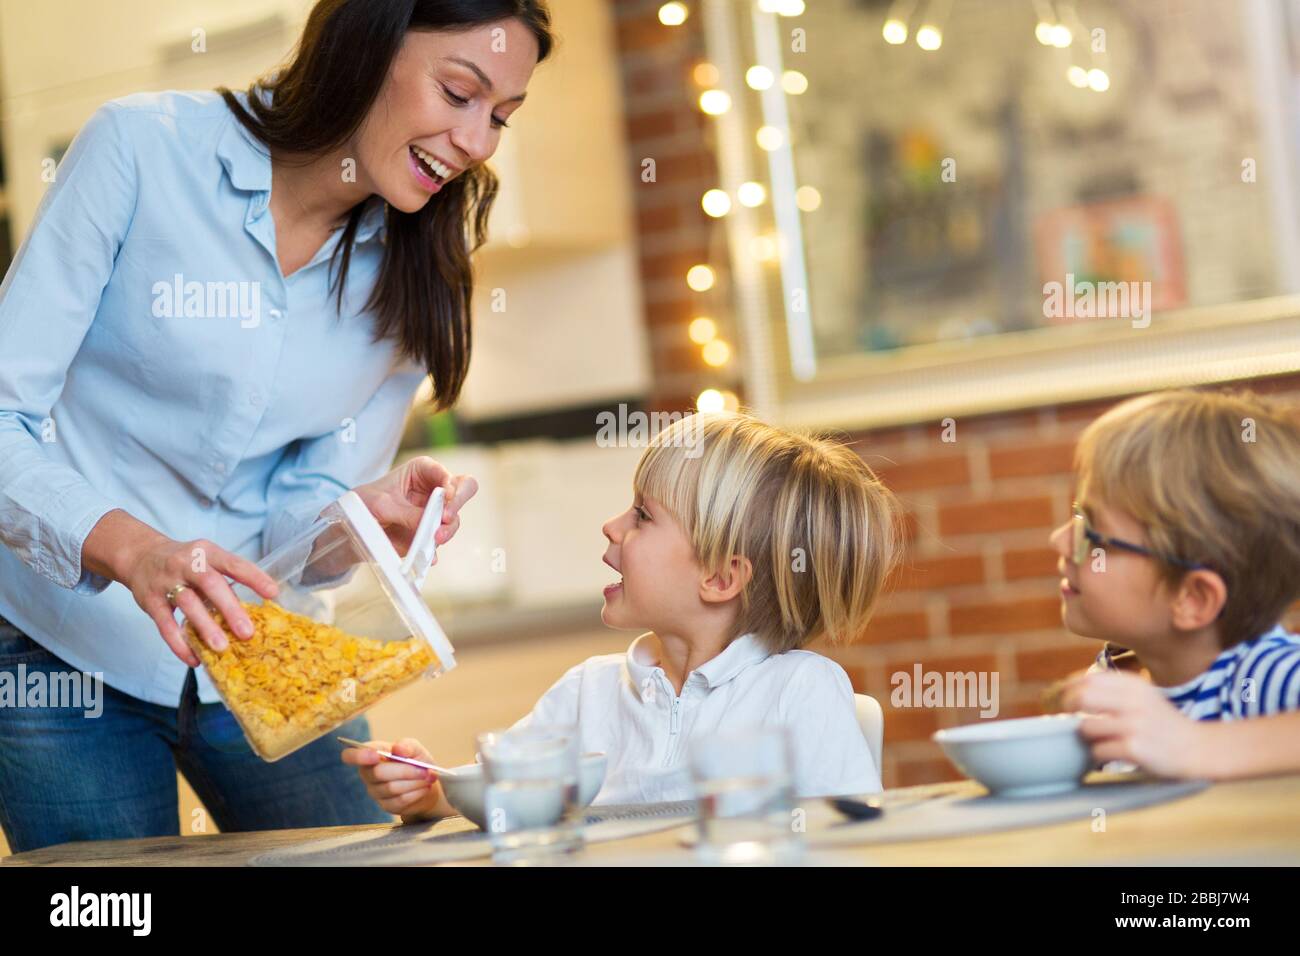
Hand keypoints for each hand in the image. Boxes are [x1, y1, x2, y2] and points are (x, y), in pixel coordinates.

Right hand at [85, 510, 278, 666]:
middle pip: (210, 584)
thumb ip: (227, 580)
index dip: (254, 577)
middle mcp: (186, 563)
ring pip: (188, 604)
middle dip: (230, 609)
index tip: (273, 594)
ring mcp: (166, 581)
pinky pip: (165, 625)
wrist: (141, 556)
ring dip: (206, 627)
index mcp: (207, 552)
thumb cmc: (186, 563)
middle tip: (247, 632)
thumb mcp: (207, 560)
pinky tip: (194, 659)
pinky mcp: (150, 601)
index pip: (233, 563)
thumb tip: (257, 608)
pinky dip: (180, 644)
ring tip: (222, 648)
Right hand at [341, 737, 449, 821]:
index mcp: (371, 754)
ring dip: (414, 782)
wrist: (428, 782)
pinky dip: (416, 792)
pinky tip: (423, 787)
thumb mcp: (415, 748)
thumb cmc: (416, 760)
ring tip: (427, 777)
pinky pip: (399, 800)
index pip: (350, 755)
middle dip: (404, 770)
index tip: (375, 755)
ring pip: (391, 788)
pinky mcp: (386, 806)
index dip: (359, 756)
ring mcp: (375, 791)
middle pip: (378, 773)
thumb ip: (407, 745)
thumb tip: (398, 749)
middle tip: (424, 769)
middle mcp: (368, 773)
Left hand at [352, 456, 476, 559]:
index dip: (450, 484)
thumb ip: (407, 514)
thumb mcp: (383, 504)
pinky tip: (429, 556)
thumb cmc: (367, 502)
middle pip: (463, 491)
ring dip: (448, 530)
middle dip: (457, 503)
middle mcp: (434, 490)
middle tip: (446, 517)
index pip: (445, 473)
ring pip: (454, 519)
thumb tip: (428, 526)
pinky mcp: (431, 532)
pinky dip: (435, 549)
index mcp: (423, 471)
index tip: (446, 496)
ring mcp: (435, 513)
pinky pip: (440, 540)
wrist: (354, 526)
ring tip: (435, 538)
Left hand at [1061, 670, 1210, 778]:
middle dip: (1068, 708)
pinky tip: (1111, 754)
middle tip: (1069, 718)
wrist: (1198, 748)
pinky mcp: (1135, 749)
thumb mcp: (1142, 696)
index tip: (1063, 699)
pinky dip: (1099, 755)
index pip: (1086, 678)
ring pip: (1086, 726)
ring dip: (1086, 736)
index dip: (1068, 689)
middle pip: (1081, 697)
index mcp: (1133, 684)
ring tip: (1098, 739)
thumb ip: (1112, 689)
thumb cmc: (1162, 723)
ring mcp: (1134, 725)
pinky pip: (1098, 750)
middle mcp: (1133, 701)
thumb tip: (1068, 688)